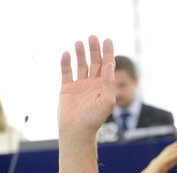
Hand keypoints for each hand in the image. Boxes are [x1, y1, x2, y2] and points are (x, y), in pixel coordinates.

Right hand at [58, 35, 115, 172]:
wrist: (77, 131)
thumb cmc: (94, 119)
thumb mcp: (107, 101)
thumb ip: (109, 83)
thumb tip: (110, 65)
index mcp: (104, 87)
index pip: (107, 66)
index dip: (108, 53)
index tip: (108, 40)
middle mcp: (93, 85)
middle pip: (95, 62)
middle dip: (94, 49)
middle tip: (93, 37)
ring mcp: (79, 86)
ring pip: (81, 64)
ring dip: (80, 53)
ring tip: (80, 42)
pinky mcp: (67, 88)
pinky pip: (66, 71)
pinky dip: (66, 62)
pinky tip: (66, 53)